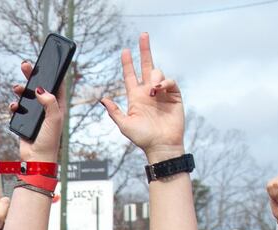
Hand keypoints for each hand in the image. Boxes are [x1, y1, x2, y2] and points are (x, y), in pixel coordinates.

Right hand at [11, 58, 64, 160]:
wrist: (37, 159)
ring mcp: (35, 114)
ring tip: (17, 88)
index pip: (56, 84)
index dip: (52, 73)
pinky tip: (14, 106)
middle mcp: (46, 108)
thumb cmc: (49, 141)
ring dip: (21, 90)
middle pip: (39, 86)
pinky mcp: (24, 121)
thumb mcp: (54, 118)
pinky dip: (15, 105)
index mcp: (57, 105)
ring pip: (27, 96)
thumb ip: (49, 101)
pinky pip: (18, 108)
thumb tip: (40, 89)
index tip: (47, 61)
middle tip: (25, 65)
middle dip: (32, 75)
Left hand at [100, 34, 184, 157]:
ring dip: (155, 76)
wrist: (161, 146)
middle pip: (146, 66)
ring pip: (158, 73)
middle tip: (143, 35)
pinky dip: (165, 83)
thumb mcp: (125, 125)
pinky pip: (170, 82)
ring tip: (152, 89)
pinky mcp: (174, 96)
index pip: (130, 76)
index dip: (127, 64)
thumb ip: (115, 112)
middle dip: (144, 50)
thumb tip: (103, 99)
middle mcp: (148, 92)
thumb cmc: (143, 138)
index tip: (124, 51)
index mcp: (135, 97)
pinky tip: (159, 89)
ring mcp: (161, 93)